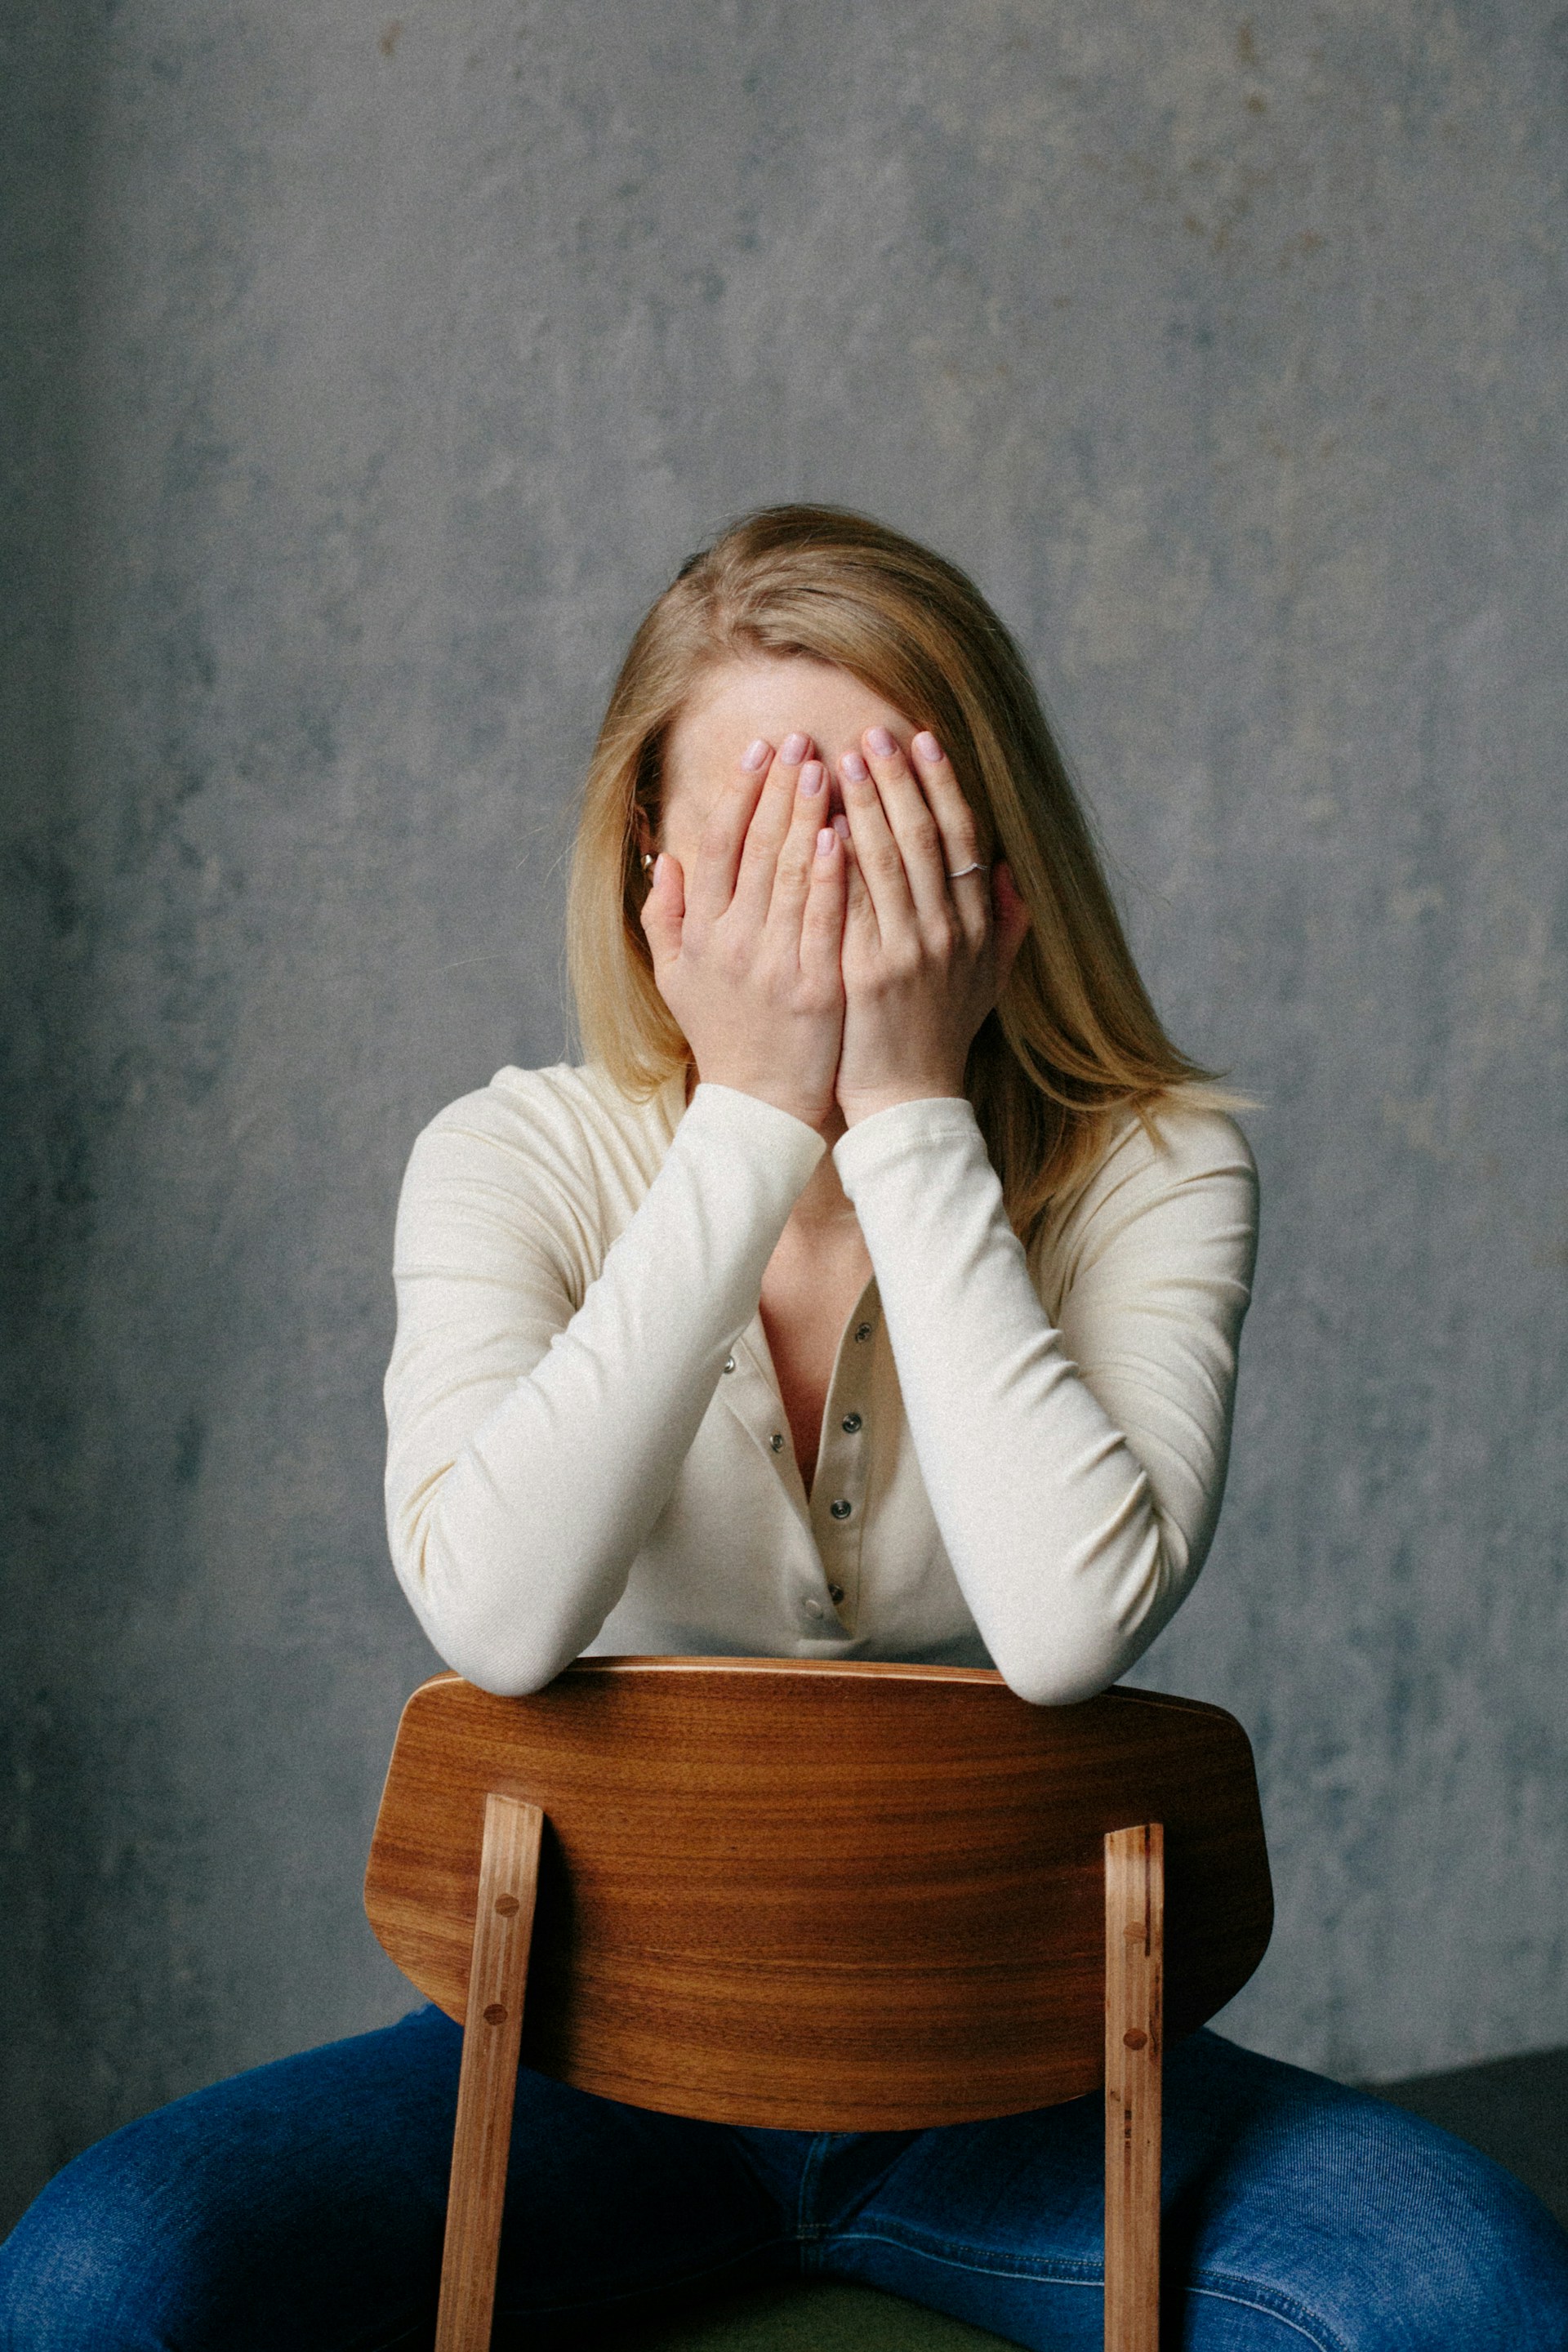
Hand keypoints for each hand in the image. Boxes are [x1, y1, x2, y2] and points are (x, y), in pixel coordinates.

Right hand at [640, 735, 848, 1130]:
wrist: (760, 1105)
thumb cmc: (724, 1035)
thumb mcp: (677, 979)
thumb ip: (665, 917)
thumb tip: (662, 859)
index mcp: (701, 934)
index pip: (718, 846)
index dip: (738, 794)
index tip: (758, 751)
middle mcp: (732, 942)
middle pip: (756, 848)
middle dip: (779, 788)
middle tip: (800, 739)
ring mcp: (773, 964)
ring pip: (791, 875)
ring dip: (808, 815)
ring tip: (826, 766)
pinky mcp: (814, 987)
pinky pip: (823, 920)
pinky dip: (830, 875)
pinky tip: (841, 834)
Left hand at [833, 728, 1031, 1125]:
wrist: (908, 1099)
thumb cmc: (940, 1036)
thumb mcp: (987, 982)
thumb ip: (1005, 927)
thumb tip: (1012, 874)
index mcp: (975, 926)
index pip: (962, 837)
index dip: (942, 785)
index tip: (922, 740)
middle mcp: (947, 932)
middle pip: (925, 837)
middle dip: (898, 780)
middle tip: (873, 733)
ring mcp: (909, 952)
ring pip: (887, 861)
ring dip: (865, 806)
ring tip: (840, 762)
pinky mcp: (869, 973)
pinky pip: (851, 903)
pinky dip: (838, 861)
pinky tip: (819, 824)